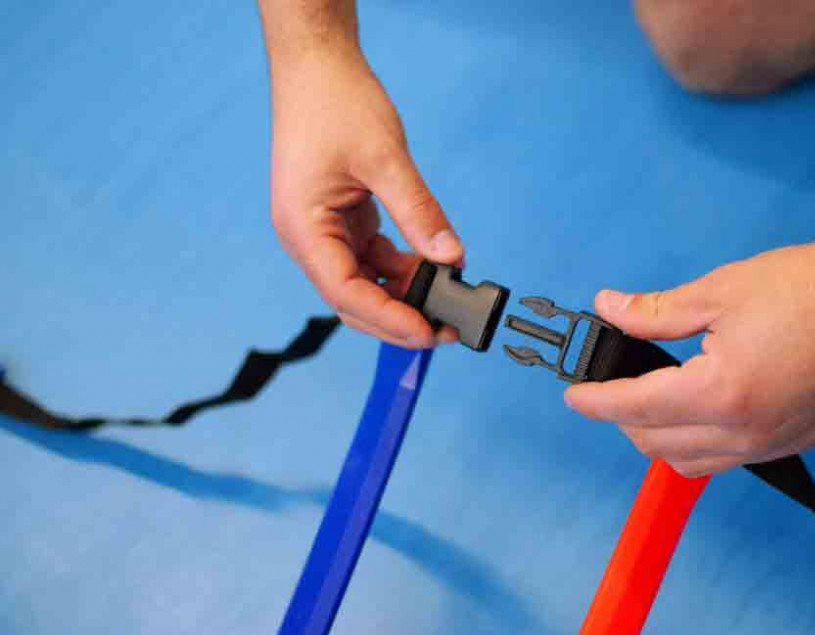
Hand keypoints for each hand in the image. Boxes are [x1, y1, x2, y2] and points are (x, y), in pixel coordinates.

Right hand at [267, 44, 462, 346]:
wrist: (316, 65)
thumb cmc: (336, 103)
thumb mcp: (385, 159)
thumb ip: (419, 212)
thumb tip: (452, 258)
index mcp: (304, 228)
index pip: (346, 292)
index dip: (389, 318)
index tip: (428, 332)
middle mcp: (308, 238)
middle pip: (352, 299)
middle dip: (398, 317)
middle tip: (446, 329)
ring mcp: (322, 231)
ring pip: (364, 283)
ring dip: (402, 294)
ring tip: (446, 298)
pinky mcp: (340, 220)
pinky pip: (370, 259)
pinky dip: (400, 268)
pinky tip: (431, 267)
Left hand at [564, 232, 814, 476]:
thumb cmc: (811, 287)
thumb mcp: (719, 291)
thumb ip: (655, 311)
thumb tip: (610, 308)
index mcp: (722, 393)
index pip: (635, 408)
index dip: (596, 401)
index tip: (574, 396)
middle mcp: (748, 432)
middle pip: (657, 445)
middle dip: (622, 420)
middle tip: (612, 387)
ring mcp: (776, 443)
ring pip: (692, 463)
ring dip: (659, 439)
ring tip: (650, 400)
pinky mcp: (798, 441)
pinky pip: (730, 461)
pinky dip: (700, 444)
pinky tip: (699, 410)